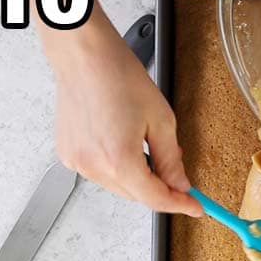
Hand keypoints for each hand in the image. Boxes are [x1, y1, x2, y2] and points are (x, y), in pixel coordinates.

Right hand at [47, 12, 201, 216]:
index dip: (178, 203)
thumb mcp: (161, 119)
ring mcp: (76, 161)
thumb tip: (179, 183)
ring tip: (140, 141)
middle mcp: (94, 166)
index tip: (193, 205)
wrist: (84, 56)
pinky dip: (112, 164)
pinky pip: (97, 170)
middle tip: (174, 166)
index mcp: (120, 160)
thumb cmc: (118, 76)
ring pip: (116, 184)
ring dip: (134, 175)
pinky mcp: (66, 152)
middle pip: (135, 195)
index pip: (155, 199)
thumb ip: (171, 159)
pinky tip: (117, 138)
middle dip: (157, 186)